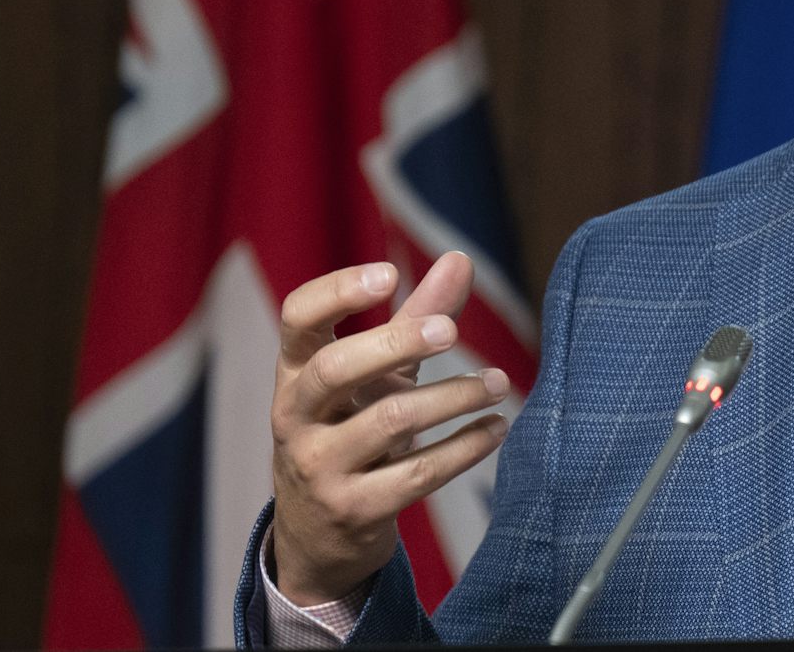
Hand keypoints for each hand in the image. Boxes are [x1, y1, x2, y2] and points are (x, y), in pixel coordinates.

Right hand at [269, 251, 510, 604]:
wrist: (319, 534)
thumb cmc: (351, 429)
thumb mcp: (375, 376)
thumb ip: (415, 318)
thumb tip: (460, 258)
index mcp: (294, 372)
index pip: (297, 318)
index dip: (337, 291)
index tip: (390, 274)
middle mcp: (294, 417)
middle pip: (334, 368)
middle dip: (396, 343)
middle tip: (451, 330)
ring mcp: (319, 468)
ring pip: (388, 422)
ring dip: (453, 397)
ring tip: (498, 382)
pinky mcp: (353, 510)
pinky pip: (416, 475)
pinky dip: (465, 448)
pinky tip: (497, 429)